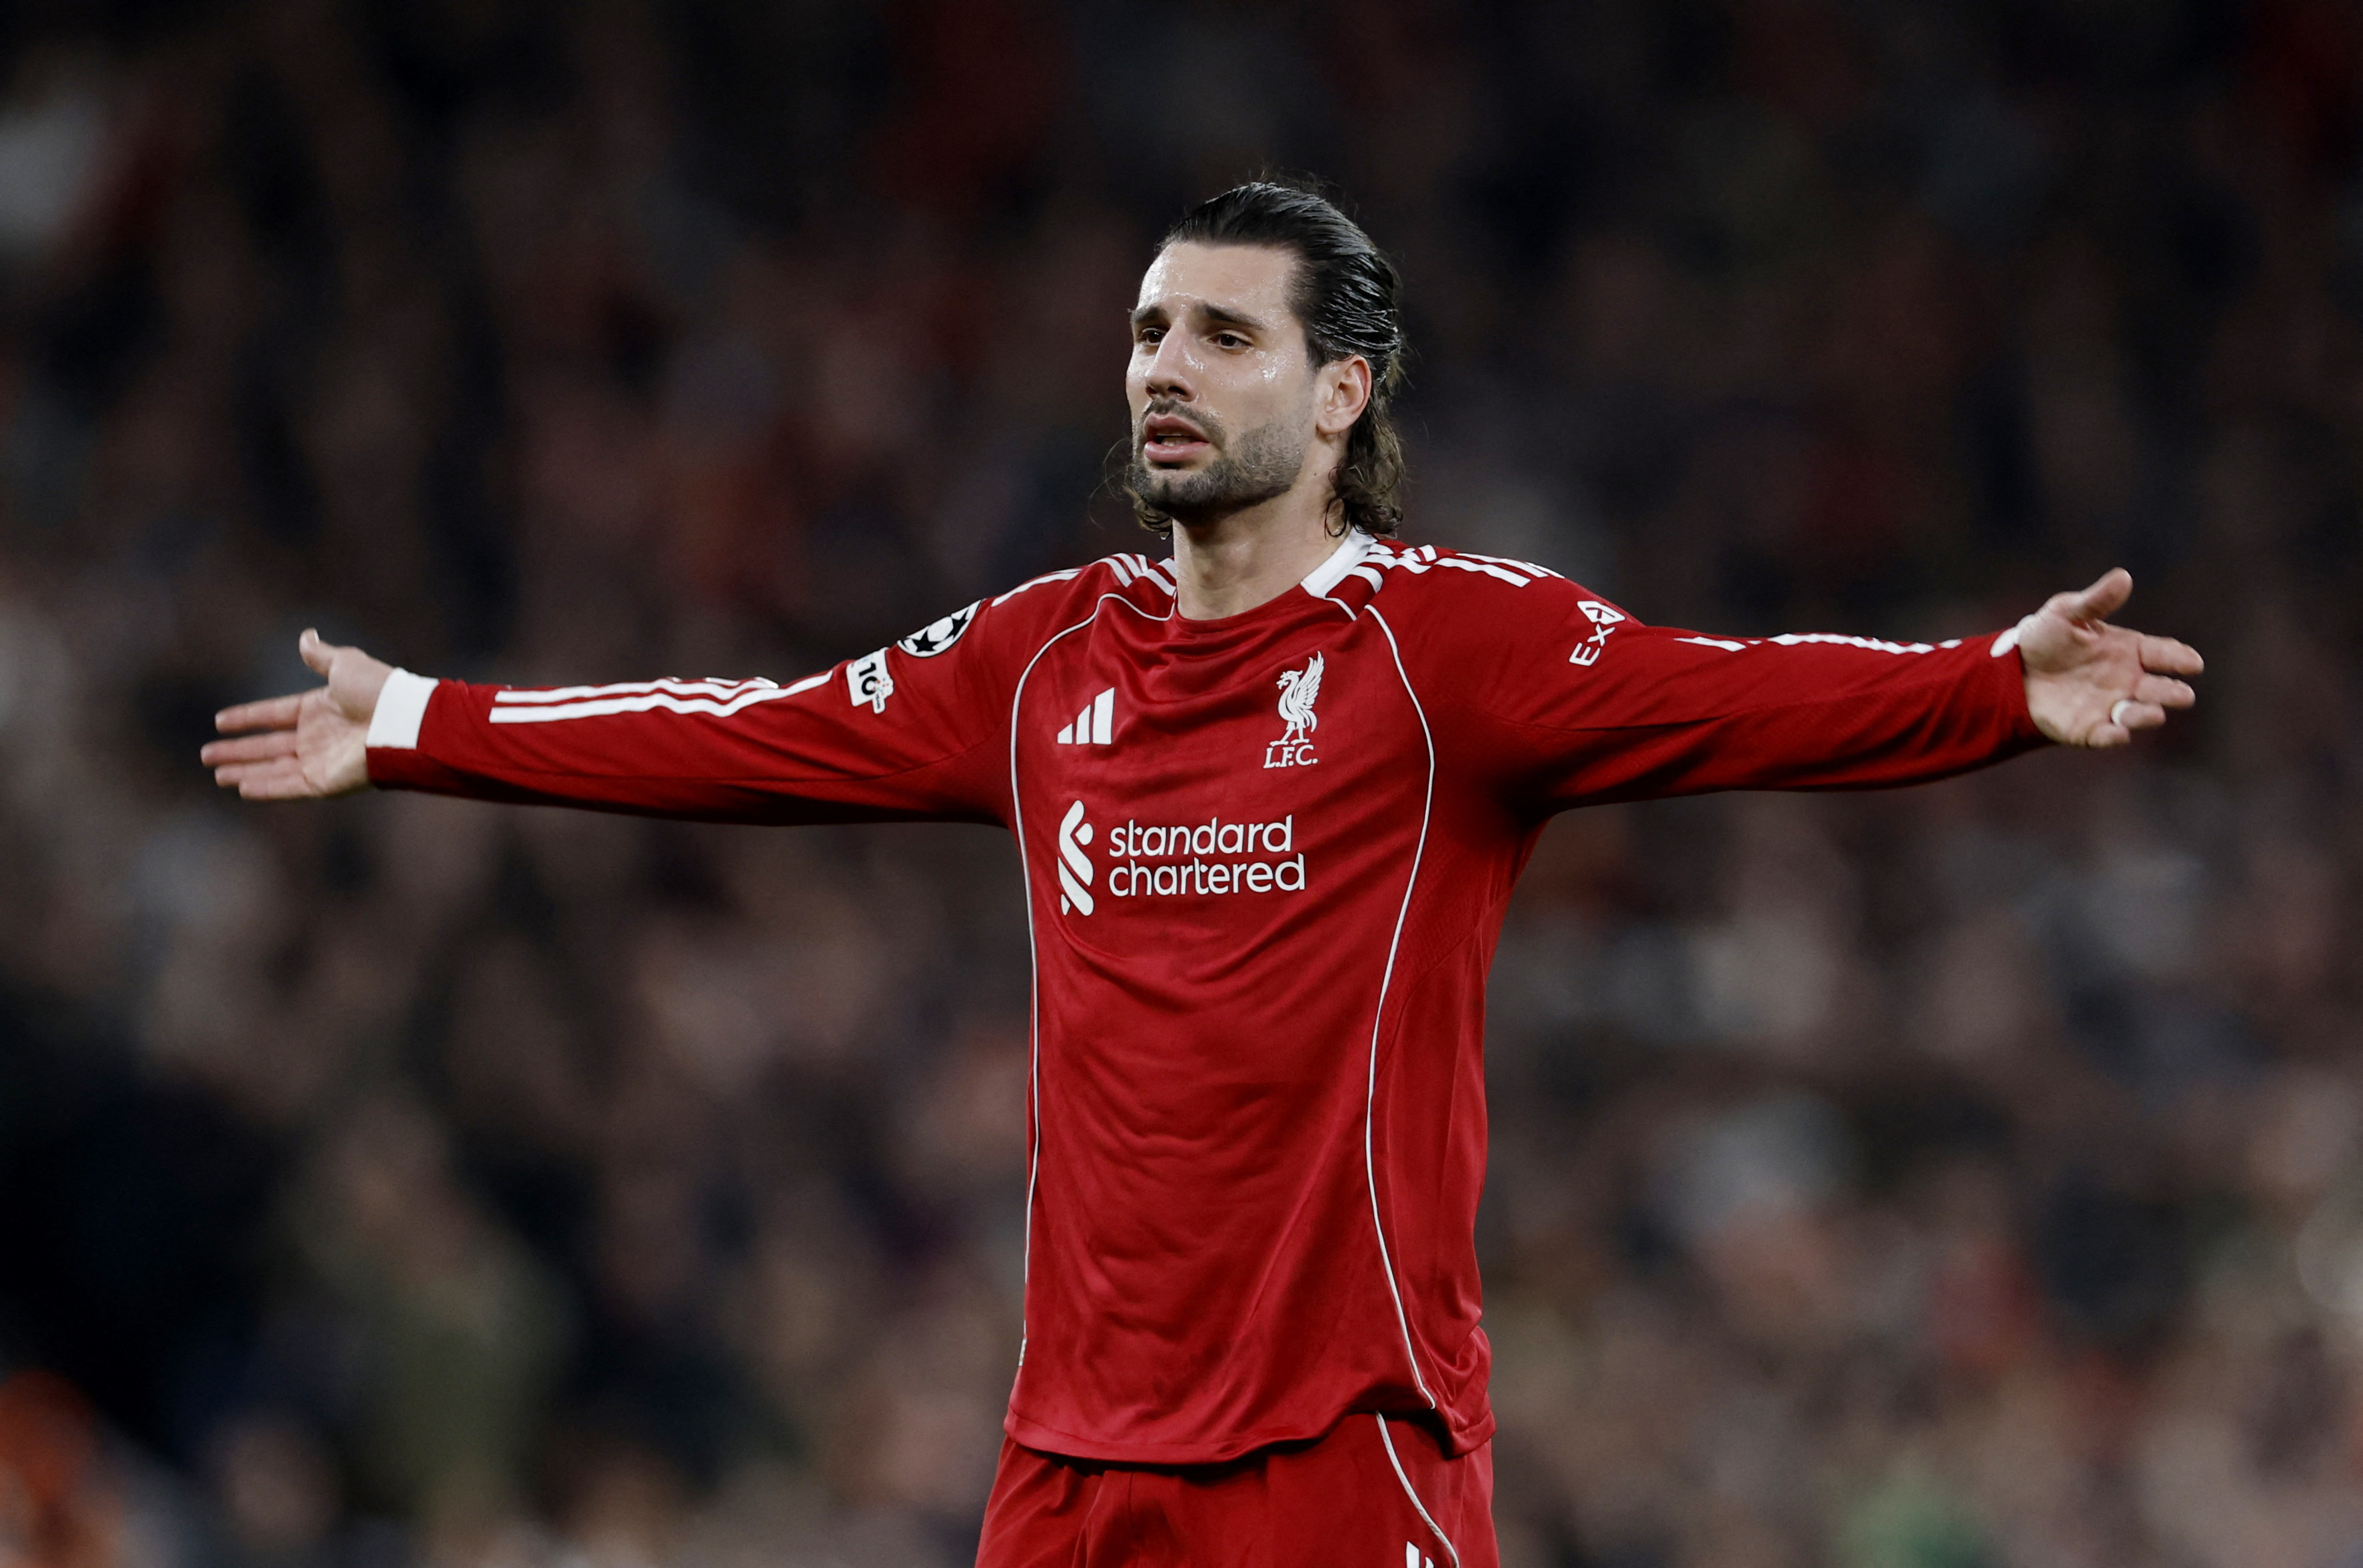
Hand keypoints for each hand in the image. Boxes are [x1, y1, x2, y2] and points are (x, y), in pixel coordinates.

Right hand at [202, 629, 392, 797]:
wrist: (402, 721)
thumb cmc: (377, 690)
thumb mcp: (344, 664)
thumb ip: (320, 656)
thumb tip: (305, 635)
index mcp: (320, 709)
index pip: (274, 714)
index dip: (247, 718)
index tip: (220, 721)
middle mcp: (318, 737)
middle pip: (268, 745)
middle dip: (237, 751)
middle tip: (206, 755)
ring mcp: (321, 761)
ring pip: (273, 768)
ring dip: (244, 771)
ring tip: (217, 775)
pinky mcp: (326, 782)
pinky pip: (288, 786)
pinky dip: (265, 787)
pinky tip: (241, 788)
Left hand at [2017, 569, 2201, 747]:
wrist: (2012, 670)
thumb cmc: (2046, 637)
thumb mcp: (2067, 612)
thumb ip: (2096, 600)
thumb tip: (2123, 577)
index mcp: (2130, 650)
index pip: (2164, 653)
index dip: (2179, 658)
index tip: (2192, 663)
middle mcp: (2129, 681)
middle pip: (2161, 689)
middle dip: (2173, 693)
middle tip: (2183, 696)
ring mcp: (2112, 706)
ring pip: (2141, 714)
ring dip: (2147, 715)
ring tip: (2151, 712)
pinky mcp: (2090, 729)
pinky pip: (2108, 736)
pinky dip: (2114, 736)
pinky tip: (2117, 733)